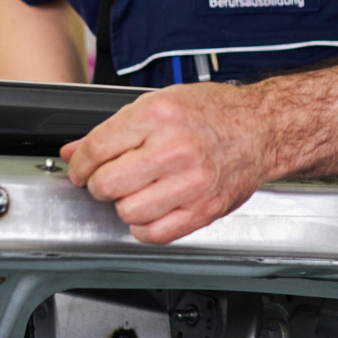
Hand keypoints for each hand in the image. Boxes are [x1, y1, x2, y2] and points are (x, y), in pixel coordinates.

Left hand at [61, 82, 272, 243]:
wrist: (262, 128)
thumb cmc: (215, 112)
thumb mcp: (160, 104)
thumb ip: (115, 129)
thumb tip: (75, 151)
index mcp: (159, 115)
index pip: (97, 148)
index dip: (80, 163)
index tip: (81, 169)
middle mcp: (174, 149)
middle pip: (106, 185)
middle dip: (98, 185)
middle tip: (107, 179)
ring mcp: (190, 183)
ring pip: (127, 212)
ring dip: (123, 205)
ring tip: (135, 191)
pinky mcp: (203, 209)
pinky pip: (155, 234)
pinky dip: (144, 227)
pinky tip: (151, 209)